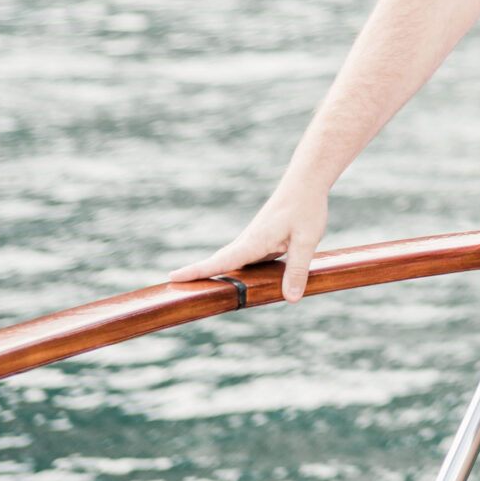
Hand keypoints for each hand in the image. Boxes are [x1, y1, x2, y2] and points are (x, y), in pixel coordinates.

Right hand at [167, 178, 329, 303]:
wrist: (306, 182)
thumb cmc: (306, 207)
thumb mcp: (306, 240)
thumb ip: (296, 269)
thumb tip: (290, 299)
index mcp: (254, 241)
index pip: (221, 260)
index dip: (197, 270)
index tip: (173, 277)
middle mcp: (248, 241)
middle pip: (219, 262)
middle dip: (198, 275)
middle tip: (175, 291)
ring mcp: (254, 241)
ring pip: (232, 262)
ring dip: (215, 275)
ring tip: (196, 292)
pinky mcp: (262, 242)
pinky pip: (245, 261)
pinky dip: (235, 272)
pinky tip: (236, 285)